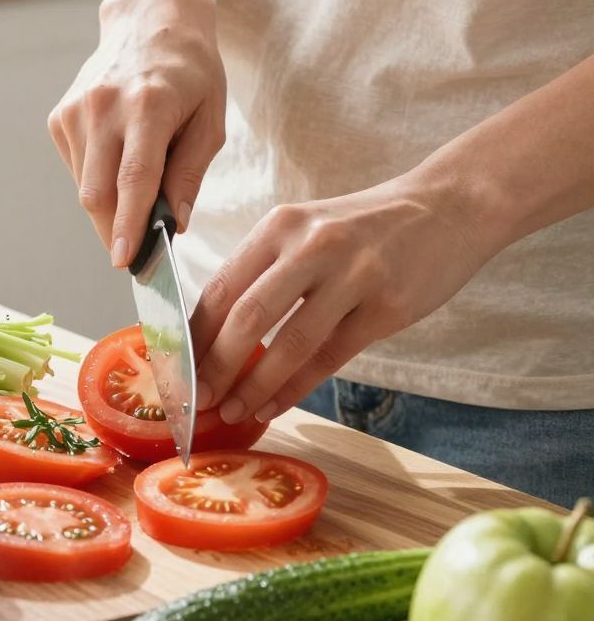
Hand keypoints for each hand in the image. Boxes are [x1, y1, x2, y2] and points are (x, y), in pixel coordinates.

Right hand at [48, 0, 226, 266]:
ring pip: (84, 186)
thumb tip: (176, 223)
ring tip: (139, 187)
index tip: (124, 262)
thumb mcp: (210, 119)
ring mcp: (76, 109)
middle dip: (114, 230)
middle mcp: (104, 106)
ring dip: (109, 205)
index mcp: (148, 105)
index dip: (127, 226)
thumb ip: (190, 173)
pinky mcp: (60, 115)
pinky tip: (119, 158)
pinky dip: (98, 180)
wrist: (151, 19)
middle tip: (137, 249)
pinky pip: (77, 168)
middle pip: (98, 192)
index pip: (134, 180)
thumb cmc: (191, 71)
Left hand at [191, 170, 498, 423]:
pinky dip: (295, 388)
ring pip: (289, 344)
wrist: (447, 207)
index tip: (174, 369)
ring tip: (230, 413)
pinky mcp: (386, 307)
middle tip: (194, 401)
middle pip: (247, 317)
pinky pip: (329, 357)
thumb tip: (213, 332)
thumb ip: (265, 270)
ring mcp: (352, 276)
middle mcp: (312, 246)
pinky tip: (272, 406)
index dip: (193, 335)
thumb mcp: (307, 229)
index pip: (222, 287)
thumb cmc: (365, 227)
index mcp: (281, 225)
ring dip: (253, 386)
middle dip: (213, 367)